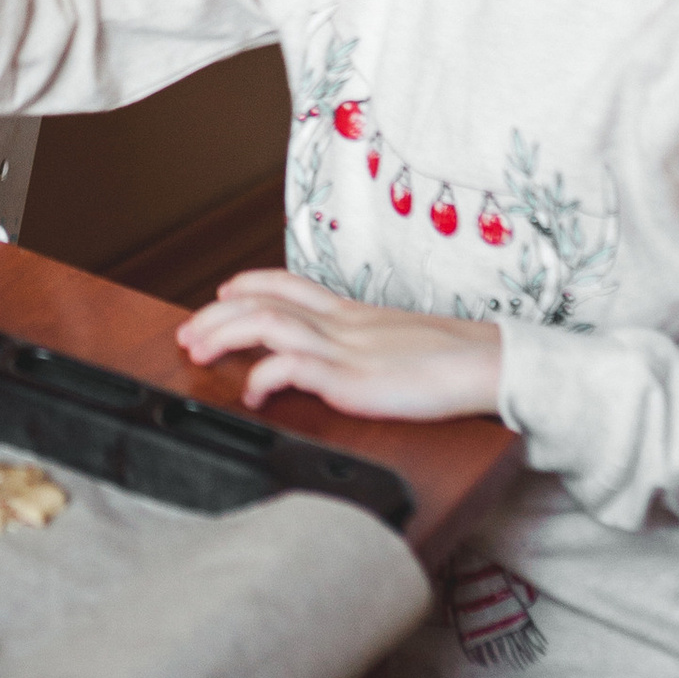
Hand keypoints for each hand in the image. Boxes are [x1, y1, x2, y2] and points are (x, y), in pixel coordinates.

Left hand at [178, 268, 505, 419]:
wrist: (488, 366)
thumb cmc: (451, 361)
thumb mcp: (396, 341)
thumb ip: (364, 343)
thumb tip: (339, 357)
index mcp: (352, 313)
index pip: (289, 284)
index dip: (248, 284)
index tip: (224, 292)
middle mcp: (341, 324)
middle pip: (263, 302)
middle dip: (216, 315)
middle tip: (189, 334)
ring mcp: (344, 349)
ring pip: (267, 324)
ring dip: (224, 335)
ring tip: (199, 353)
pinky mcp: (352, 380)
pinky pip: (294, 367)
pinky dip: (263, 376)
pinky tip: (252, 393)